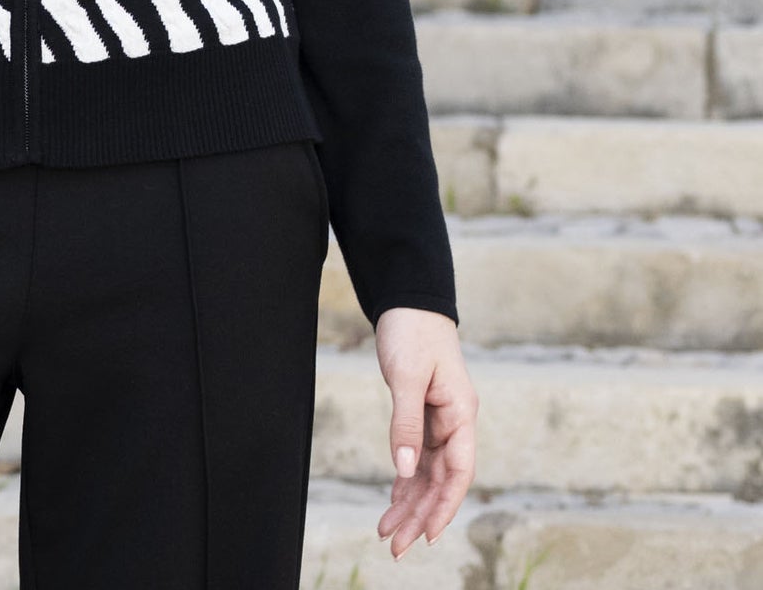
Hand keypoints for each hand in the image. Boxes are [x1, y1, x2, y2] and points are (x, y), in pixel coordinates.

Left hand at [373, 306, 477, 558]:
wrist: (410, 302)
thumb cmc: (413, 333)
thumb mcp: (407, 376)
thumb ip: (407, 422)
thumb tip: (404, 468)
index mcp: (462, 414)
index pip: (459, 471)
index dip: (445, 505)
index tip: (428, 535)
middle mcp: (455, 423)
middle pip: (442, 480)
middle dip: (420, 515)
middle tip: (396, 547)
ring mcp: (441, 422)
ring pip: (428, 474)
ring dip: (410, 504)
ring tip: (387, 534)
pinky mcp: (424, 416)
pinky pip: (417, 458)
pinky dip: (405, 481)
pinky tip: (392, 503)